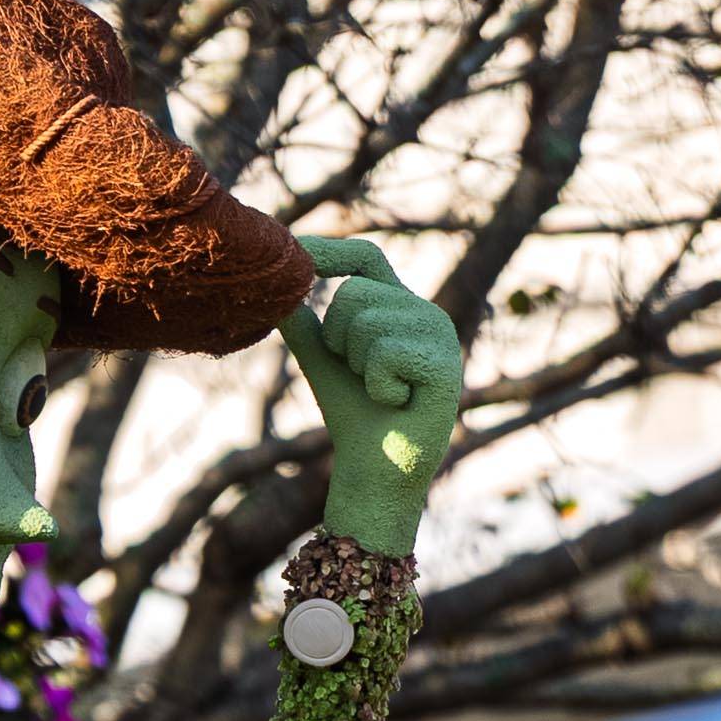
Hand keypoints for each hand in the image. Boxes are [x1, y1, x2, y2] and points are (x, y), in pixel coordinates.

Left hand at [282, 236, 463, 559]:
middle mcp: (425, 312)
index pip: (367, 259)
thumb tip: (274, 287)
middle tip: (361, 377)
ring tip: (382, 392)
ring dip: (359, 367)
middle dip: (338, 341)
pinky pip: (385, 353)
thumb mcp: (322, 359)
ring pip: (366, 322)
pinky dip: (378, 386)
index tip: (297, 249)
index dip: (331, 252)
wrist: (376, 471)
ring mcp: (441, 336)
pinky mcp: (446, 365)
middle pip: (354, 293)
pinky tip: (397, 404)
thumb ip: (303, 323)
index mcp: (399, 306)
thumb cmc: (353, 416)